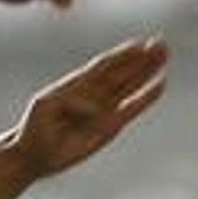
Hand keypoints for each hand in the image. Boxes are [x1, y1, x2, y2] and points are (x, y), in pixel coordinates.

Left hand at [14, 36, 168, 180]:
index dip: (121, 55)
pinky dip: (146, 98)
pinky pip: (132, 109)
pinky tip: (160, 84)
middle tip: (162, 44)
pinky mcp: (110, 127)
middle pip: (122, 72)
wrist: (33, 154)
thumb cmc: (33, 129)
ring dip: (147, 71)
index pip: (102, 66)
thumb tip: (94, 107)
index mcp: (75, 85)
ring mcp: (103, 109)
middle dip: (141, 59)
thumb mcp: (43, 108)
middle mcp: (92, 95)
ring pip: (130, 86)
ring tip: (165, 55)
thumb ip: (65, 101)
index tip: (139, 44)